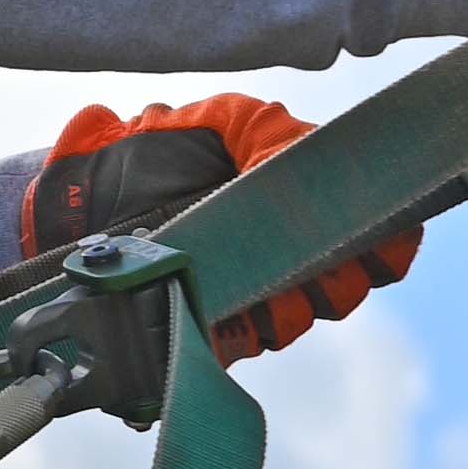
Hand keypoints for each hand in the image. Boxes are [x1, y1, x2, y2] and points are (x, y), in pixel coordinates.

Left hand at [24, 93, 420, 359]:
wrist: (81, 198)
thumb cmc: (153, 148)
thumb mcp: (221, 119)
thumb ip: (273, 133)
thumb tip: (309, 161)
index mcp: (305, 201)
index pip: (380, 240)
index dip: (386, 246)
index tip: (373, 241)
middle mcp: (287, 255)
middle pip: (349, 289)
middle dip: (335, 277)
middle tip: (304, 257)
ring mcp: (252, 297)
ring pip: (300, 321)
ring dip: (285, 304)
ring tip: (251, 277)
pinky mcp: (212, 331)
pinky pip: (246, 349)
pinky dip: (239, 332)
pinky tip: (221, 310)